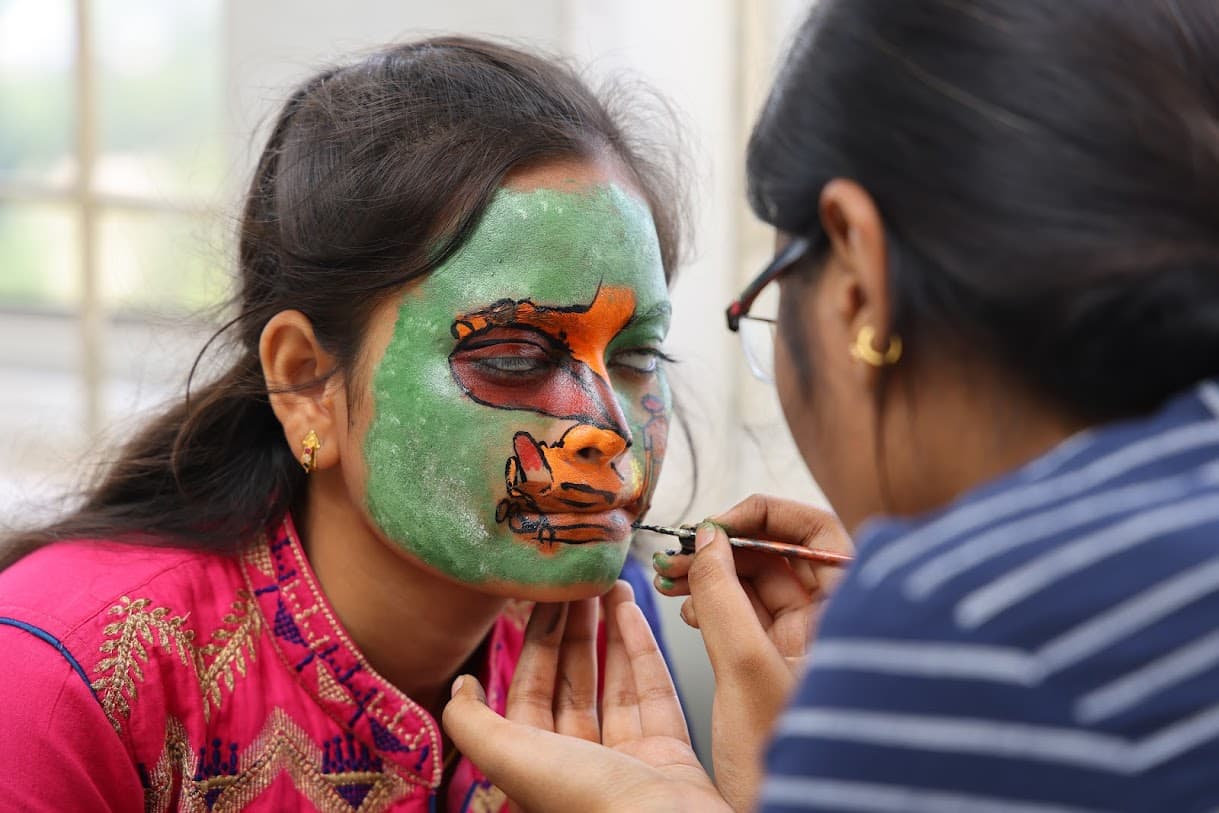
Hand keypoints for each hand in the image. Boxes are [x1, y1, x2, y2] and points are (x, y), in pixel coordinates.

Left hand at [443, 581, 728, 812]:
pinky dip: (643, 650)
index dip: (538, 639)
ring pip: (614, 682)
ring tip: (609, 584)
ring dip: (610, 631)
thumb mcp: (514, 759)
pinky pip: (654, 692)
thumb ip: (474, 723)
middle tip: (579, 581)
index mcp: (538, 766)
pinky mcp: (671, 754)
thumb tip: (461, 687)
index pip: (531, 688)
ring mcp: (628, 759)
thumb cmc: (592, 806)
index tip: (546, 594)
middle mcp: (581, 763)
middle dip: (574, 629)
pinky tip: (632, 613)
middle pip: (573, 681)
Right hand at [652, 494, 851, 810]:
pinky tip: (687, 610)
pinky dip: (714, 605)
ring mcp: (803, 649)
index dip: (765, 516)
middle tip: (681, 552)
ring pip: (759, 586)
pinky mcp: (775, 670)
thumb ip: (723, 600)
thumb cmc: (793, 769)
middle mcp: (830, 626)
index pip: (817, 532)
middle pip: (782, 554)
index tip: (715, 523)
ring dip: (714, 574)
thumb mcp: (747, 673)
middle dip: (727, 545)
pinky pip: (746, 619)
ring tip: (672, 579)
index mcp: (847, 616)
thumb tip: (706, 541)